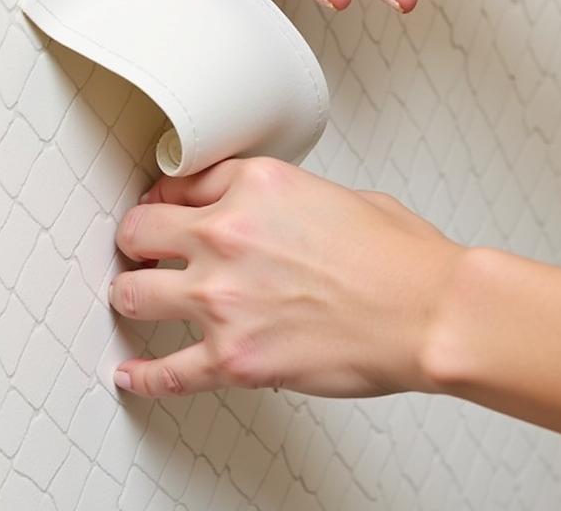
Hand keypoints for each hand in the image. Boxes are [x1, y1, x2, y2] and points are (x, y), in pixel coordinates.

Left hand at [109, 158, 463, 397]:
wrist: (428, 313)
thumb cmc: (397, 258)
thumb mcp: (331, 191)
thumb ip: (276, 196)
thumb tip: (256, 211)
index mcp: (253, 185)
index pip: (180, 183)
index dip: (168, 199)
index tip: (164, 210)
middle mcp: (226, 236)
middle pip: (139, 231)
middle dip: (137, 241)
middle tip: (140, 250)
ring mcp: (222, 300)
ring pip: (133, 294)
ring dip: (132, 296)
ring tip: (135, 300)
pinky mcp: (232, 358)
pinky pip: (166, 372)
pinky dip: (144, 377)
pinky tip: (132, 374)